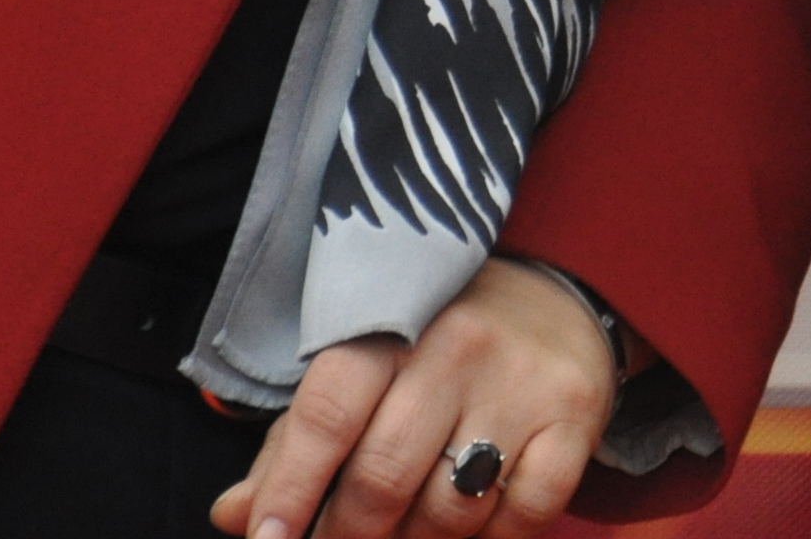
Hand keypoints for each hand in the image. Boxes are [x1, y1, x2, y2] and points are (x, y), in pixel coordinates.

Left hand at [209, 259, 618, 538]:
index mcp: (392, 328)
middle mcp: (458, 348)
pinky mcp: (575, 420)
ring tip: (405, 534)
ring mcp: (522, 385)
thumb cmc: (438, 345)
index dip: (291, 486)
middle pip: (383, 474)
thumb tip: (235, 517)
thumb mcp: (365, 367)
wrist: (560, 296)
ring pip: (450, 509)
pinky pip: (524, 515)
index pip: (328, 412)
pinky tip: (472, 530)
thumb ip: (297, 444)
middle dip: (348, 534)